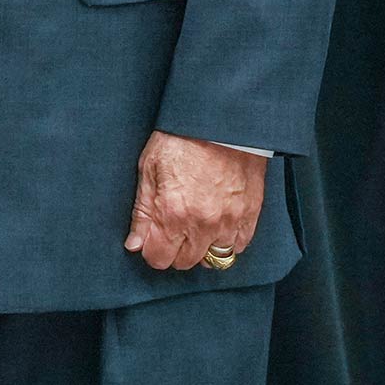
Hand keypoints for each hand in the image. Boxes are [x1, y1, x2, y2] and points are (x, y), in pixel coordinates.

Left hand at [123, 130, 266, 271]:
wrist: (220, 121)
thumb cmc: (180, 139)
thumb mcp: (148, 168)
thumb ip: (142, 211)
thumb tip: (134, 244)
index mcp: (173, 213)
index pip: (159, 258)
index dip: (150, 250)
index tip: (149, 239)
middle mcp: (202, 224)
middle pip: (184, 262)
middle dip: (173, 251)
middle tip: (170, 230)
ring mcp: (229, 222)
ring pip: (213, 259)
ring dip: (201, 248)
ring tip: (194, 227)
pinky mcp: (250, 216)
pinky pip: (238, 247)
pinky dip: (226, 242)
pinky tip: (216, 225)